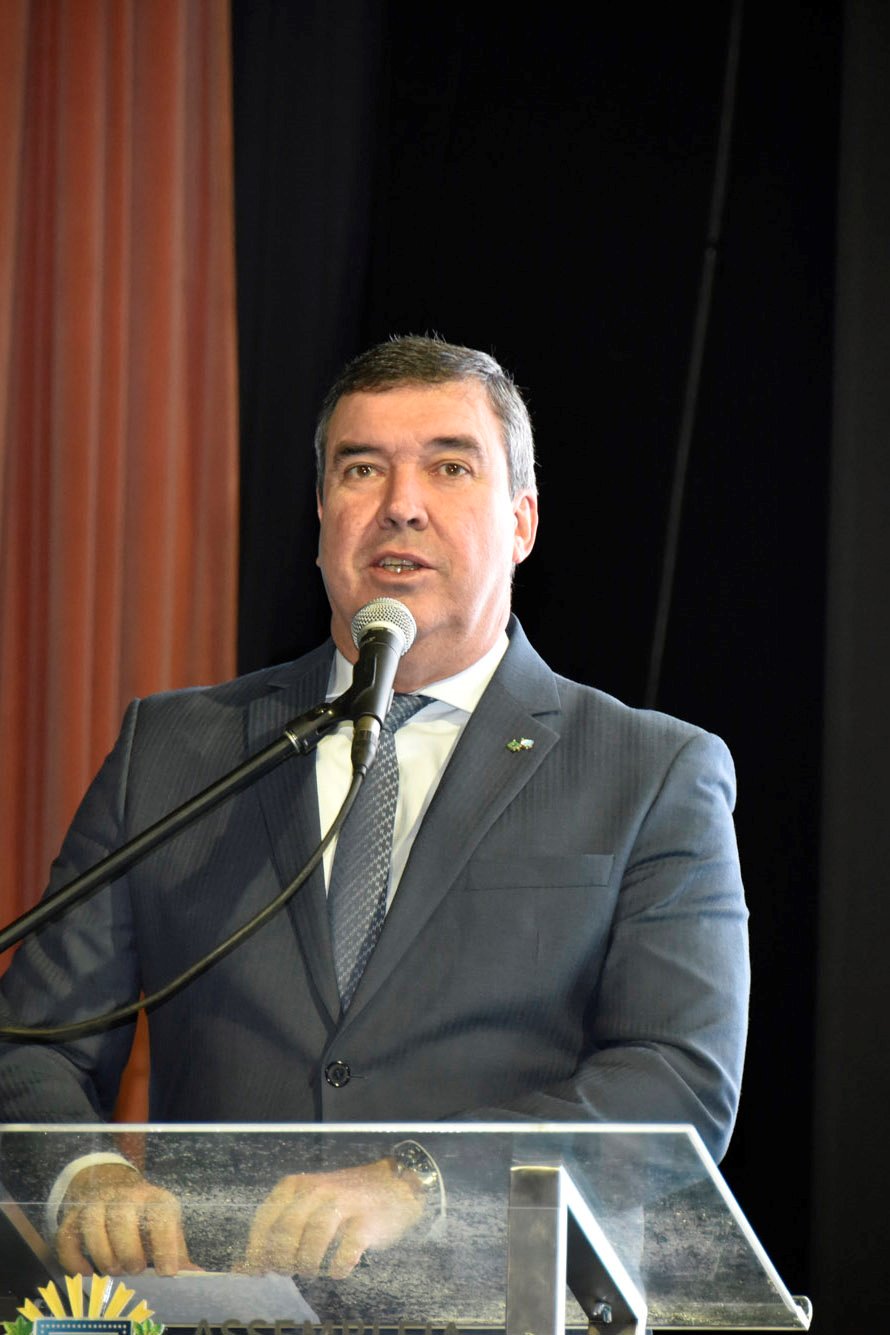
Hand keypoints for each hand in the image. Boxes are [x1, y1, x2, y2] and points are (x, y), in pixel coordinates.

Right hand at [56, 1161, 194, 1276]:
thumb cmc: (146, 1215)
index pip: (161, 1216)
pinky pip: (66, 1237)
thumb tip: (195, 1274)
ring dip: (103, 1253)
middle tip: (135, 1269)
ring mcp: (96, 1203)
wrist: (114, 1184)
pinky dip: (74, 1260)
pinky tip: (87, 1273)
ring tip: (114, 1270)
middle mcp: (125, 1195)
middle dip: (129, 1250)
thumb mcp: (166, 1226)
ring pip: (93, 1224)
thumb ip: (177, 1251)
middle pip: (122, 1218)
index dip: (165, 1246)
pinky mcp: (73, 1215)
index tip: (167, 1272)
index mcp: (154, 1198)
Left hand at [244, 1157, 425, 1276]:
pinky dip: (337, 1268)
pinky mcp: (366, 1221)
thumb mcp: (308, 1205)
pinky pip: (345, 1251)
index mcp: (297, 1185)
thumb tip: (241, 1269)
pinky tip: (337, 1271)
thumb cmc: (343, 1200)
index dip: (258, 1249)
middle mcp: (318, 1190)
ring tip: (310, 1271)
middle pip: (287, 1231)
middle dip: (282, 1260)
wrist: (394, 1185)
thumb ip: (277, 1231)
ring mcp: (344, 1204)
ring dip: (308, 1264)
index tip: (259, 1270)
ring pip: (314, 1241)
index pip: (265, 1219)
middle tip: (288, 1271)